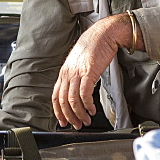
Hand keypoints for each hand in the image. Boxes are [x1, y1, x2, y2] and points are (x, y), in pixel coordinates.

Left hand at [52, 14, 129, 128]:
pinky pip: (85, 94)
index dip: (58, 112)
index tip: (63, 121)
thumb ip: (75, 76)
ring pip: (72, 100)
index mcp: (64, 72)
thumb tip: (77, 92)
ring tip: (86, 120)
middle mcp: (68, 73)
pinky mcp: (88, 73)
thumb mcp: (79, 63)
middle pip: (62, 101)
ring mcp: (77, 73)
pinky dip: (87, 105)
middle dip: (69, 117)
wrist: (104, 34)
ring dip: (79, 113)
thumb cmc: (94, 47)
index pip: (55, 96)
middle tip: (76, 125)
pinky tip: (92, 109)